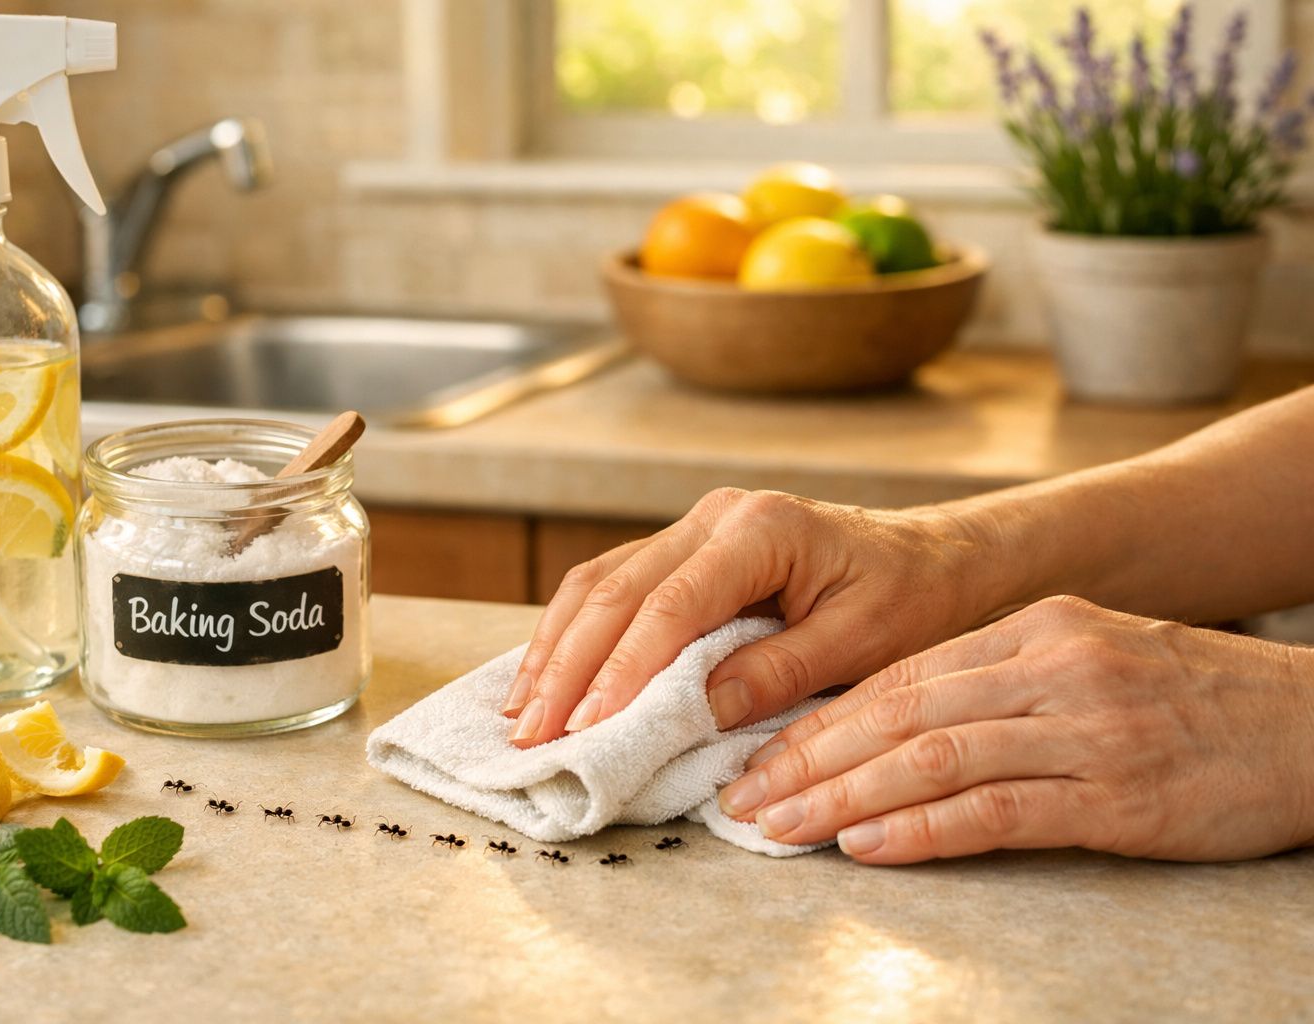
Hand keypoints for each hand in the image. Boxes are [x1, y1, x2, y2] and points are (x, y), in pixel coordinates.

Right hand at [502, 487, 997, 746]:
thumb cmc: (908, 600)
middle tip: (531, 733)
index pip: (671, 604)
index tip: (587, 726)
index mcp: (762, 530)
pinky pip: (613, 584)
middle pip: (617, 589)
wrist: (931, 559)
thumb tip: (698, 706)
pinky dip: (575, 631)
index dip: (623, 668)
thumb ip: (778, 671)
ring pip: (600, 582)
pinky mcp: (686, 549)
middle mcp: (716, 518)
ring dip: (556, 649)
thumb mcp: (861, 644)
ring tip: (518, 712)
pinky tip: (546, 672)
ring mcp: (696, 527)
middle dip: (568, 666)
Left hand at [718, 595, 1313, 862]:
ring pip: (931, 757)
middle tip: (743, 796)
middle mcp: (1050, 666)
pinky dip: (922, 828)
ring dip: (842, 796)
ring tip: (778, 826)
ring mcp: (1084, 727)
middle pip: (897, 712)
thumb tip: (894, 726)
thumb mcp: (1089, 660)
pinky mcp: (1117, 792)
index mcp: (1034, 628)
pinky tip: (866, 845)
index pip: (899, 675)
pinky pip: (996, 808)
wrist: (1313, 726)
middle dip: (807, 758)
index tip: (761, 753)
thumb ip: (999, 683)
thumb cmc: (1191, 698)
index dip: (820, 718)